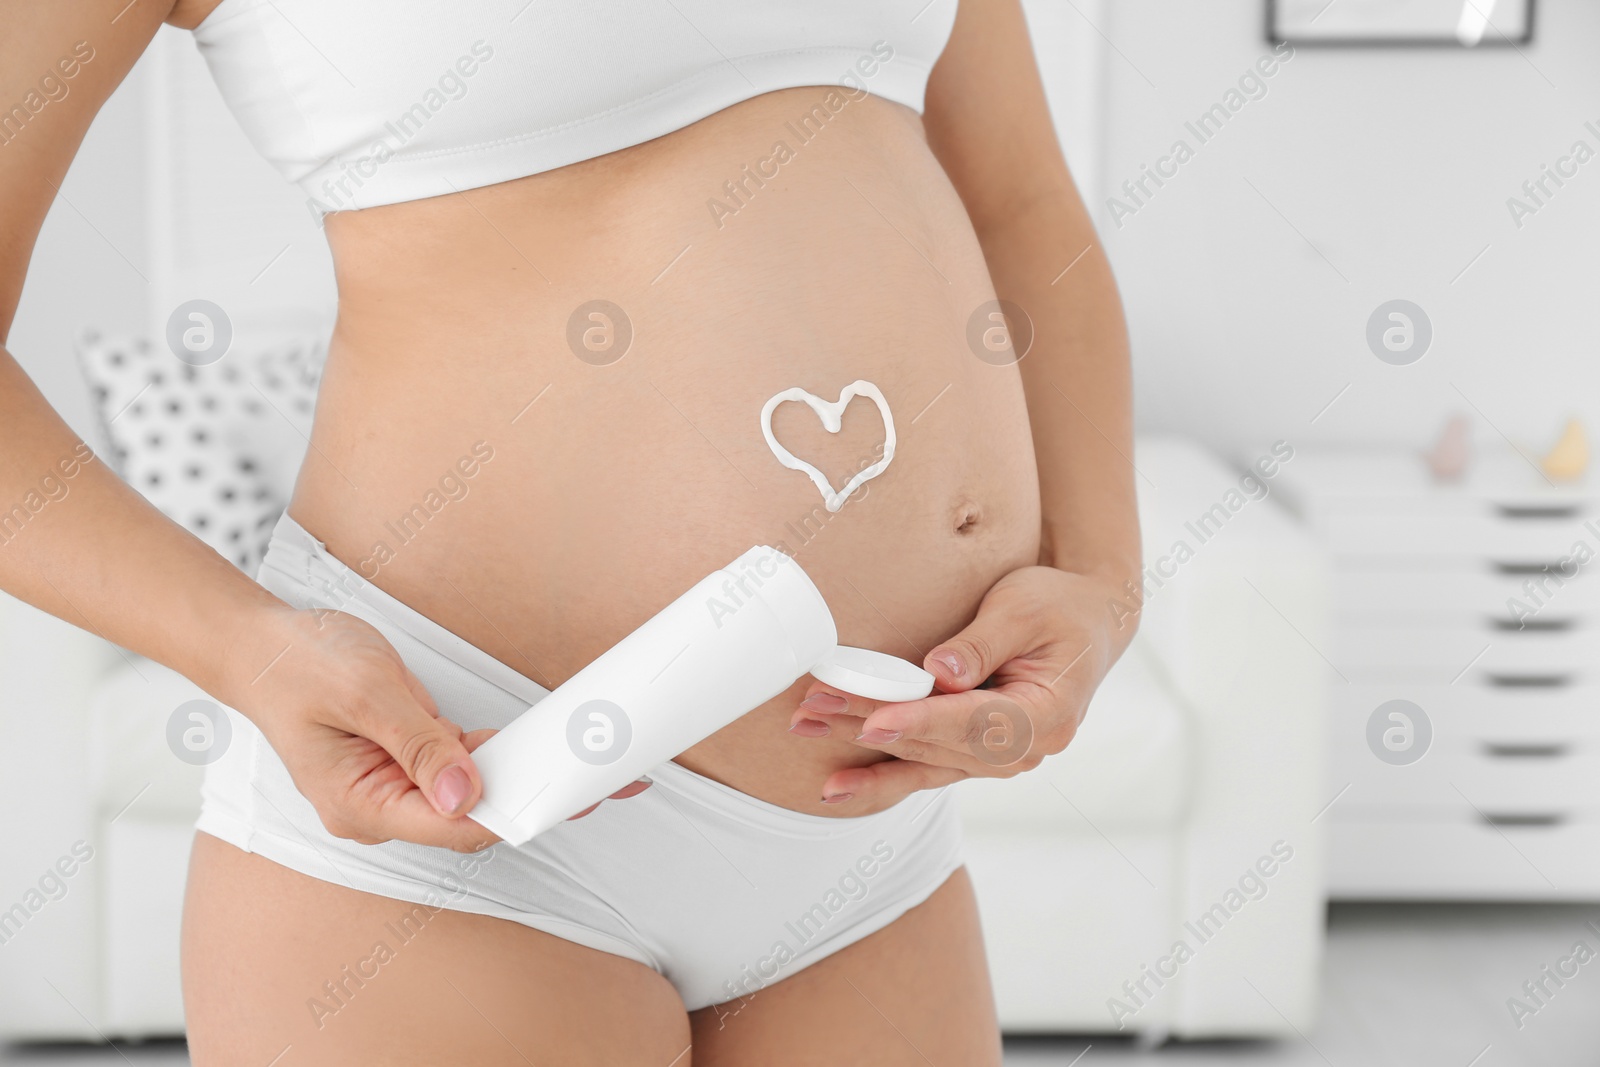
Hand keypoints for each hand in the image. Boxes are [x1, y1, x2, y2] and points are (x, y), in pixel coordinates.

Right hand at [225, 605, 646, 851]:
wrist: (263, 645)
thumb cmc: (299, 666)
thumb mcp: (365, 693)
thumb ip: (418, 744)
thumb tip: (468, 792)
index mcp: (361, 805)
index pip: (452, 825)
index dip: (512, 813)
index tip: (562, 796)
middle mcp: (381, 806)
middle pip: (472, 816)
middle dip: (534, 797)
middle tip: (597, 780)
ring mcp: (395, 785)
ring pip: (474, 792)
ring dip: (523, 776)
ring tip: (582, 763)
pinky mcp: (407, 760)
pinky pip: (463, 766)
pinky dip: (499, 756)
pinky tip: (538, 746)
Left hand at [787, 566, 1134, 806]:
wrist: (1089, 622)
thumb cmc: (1059, 607)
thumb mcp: (1025, 608)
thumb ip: (982, 643)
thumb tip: (939, 673)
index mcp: (1047, 716)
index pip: (974, 724)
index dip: (921, 723)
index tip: (873, 721)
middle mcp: (1025, 751)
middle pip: (937, 745)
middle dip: (871, 726)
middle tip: (814, 709)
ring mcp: (999, 759)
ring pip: (922, 761)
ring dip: (862, 751)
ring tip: (807, 729)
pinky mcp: (974, 754)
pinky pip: (924, 770)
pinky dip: (881, 777)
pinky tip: (836, 787)